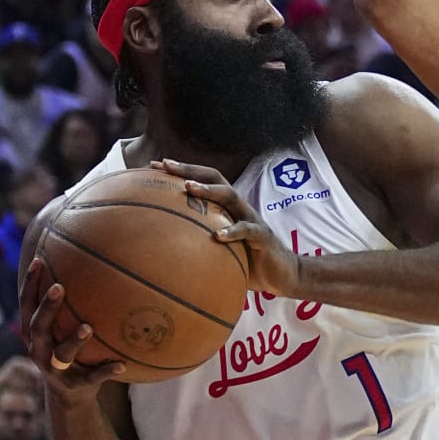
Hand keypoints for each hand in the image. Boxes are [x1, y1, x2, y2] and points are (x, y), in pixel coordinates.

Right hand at [20, 258, 124, 399]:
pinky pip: (91, 378)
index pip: (27, 305)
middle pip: (39, 326)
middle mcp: (39, 350)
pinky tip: (122, 365)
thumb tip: (90, 263)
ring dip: (73, 340)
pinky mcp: (74, 385)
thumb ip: (69, 305)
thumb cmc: (67, 349)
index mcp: (35, 333)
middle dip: (47, 307)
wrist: (68, 395)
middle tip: (59, 287)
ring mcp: (54, 370)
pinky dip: (106, 372)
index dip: (30, 284)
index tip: (38, 260)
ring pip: (61, 354)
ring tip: (88, 328)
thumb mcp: (61, 329)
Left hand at [155, 159, 302, 296]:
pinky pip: (247, 230)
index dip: (182, 171)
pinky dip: (232, 231)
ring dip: (208, 190)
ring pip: (230, 196)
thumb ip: (200, 242)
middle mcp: (238, 207)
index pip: (204, 181)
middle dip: (190, 170)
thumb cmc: (248, 261)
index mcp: (227, 208)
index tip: (155, 166)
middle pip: (215, 178)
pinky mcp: (262, 237)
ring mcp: (251, 219)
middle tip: (165, 165)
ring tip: (188, 188)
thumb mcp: (221, 248)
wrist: (283, 274)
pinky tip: (217, 236)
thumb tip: (163, 249)